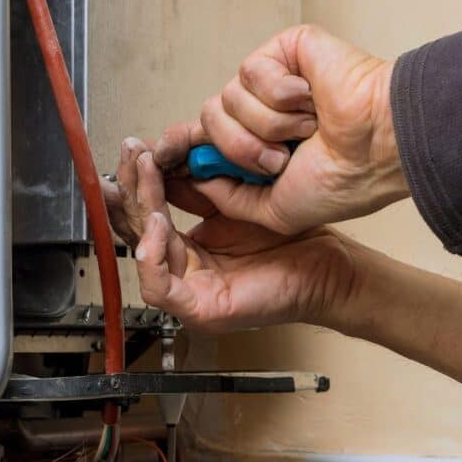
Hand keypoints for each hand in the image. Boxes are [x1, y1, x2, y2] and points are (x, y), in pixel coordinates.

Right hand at [103, 139, 357, 331]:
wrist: (329, 267)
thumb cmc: (292, 240)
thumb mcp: (234, 202)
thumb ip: (198, 188)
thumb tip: (166, 158)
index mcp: (188, 251)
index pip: (146, 216)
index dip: (136, 183)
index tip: (135, 150)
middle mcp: (183, 273)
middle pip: (137, 231)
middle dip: (131, 188)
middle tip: (132, 153)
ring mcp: (189, 294)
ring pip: (141, 254)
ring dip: (138, 210)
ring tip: (147, 174)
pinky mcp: (200, 311)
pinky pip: (157, 287)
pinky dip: (152, 255)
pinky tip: (158, 222)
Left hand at [153, 24, 408, 233]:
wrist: (376, 151)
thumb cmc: (342, 180)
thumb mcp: (273, 210)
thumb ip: (229, 198)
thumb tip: (196, 178)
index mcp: (255, 146)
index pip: (200, 140)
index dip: (176, 147)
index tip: (158, 158)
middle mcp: (258, 112)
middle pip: (206, 123)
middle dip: (239, 149)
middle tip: (281, 159)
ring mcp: (269, 81)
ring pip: (225, 102)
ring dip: (267, 126)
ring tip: (306, 129)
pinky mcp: (283, 51)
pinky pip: (250, 72)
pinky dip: (282, 94)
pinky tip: (310, 98)